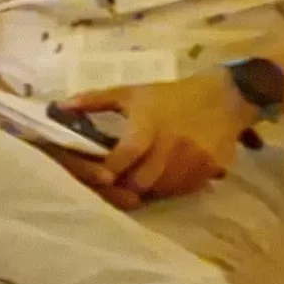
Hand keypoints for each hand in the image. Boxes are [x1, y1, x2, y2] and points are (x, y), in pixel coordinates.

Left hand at [62, 73, 256, 203]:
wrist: (225, 97)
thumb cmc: (171, 96)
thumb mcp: (132, 93)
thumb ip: (95, 100)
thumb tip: (58, 106)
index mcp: (149, 124)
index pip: (125, 156)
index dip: (110, 169)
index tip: (99, 175)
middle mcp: (173, 144)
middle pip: (142, 181)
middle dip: (125, 186)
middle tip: (117, 184)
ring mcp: (194, 160)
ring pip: (162, 190)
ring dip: (147, 190)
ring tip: (139, 181)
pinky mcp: (210, 169)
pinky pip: (184, 190)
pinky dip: (169, 189)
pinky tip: (162, 180)